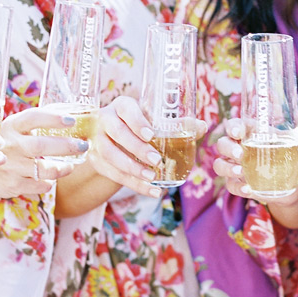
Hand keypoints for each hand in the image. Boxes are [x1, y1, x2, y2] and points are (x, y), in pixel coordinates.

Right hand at [0, 106, 88, 182]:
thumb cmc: (5, 146)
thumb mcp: (13, 130)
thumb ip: (34, 124)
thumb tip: (71, 117)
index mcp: (11, 126)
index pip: (33, 118)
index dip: (53, 118)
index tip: (71, 120)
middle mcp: (9, 145)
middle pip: (41, 146)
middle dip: (67, 146)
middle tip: (83, 145)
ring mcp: (10, 167)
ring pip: (44, 169)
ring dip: (63, 168)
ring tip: (71, 166)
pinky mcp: (13, 185)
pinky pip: (41, 185)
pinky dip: (50, 182)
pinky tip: (51, 178)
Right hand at [88, 96, 206, 196]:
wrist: (113, 140)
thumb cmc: (139, 126)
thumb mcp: (153, 121)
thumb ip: (177, 124)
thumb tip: (202, 126)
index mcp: (121, 105)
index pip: (127, 110)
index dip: (138, 122)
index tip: (151, 135)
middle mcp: (105, 119)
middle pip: (117, 133)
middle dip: (137, 148)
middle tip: (157, 160)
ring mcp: (96, 140)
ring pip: (110, 155)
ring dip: (132, 168)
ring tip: (152, 177)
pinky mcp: (96, 160)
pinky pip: (113, 173)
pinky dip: (133, 184)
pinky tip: (151, 190)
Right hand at [213, 118, 297, 207]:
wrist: (297, 186)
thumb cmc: (296, 158)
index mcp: (253, 133)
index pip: (236, 125)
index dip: (233, 126)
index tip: (238, 132)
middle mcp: (241, 148)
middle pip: (223, 143)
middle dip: (228, 148)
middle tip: (240, 154)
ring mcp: (238, 167)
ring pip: (220, 164)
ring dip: (227, 167)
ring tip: (240, 172)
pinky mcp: (240, 184)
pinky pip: (230, 185)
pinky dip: (237, 187)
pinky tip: (248, 190)